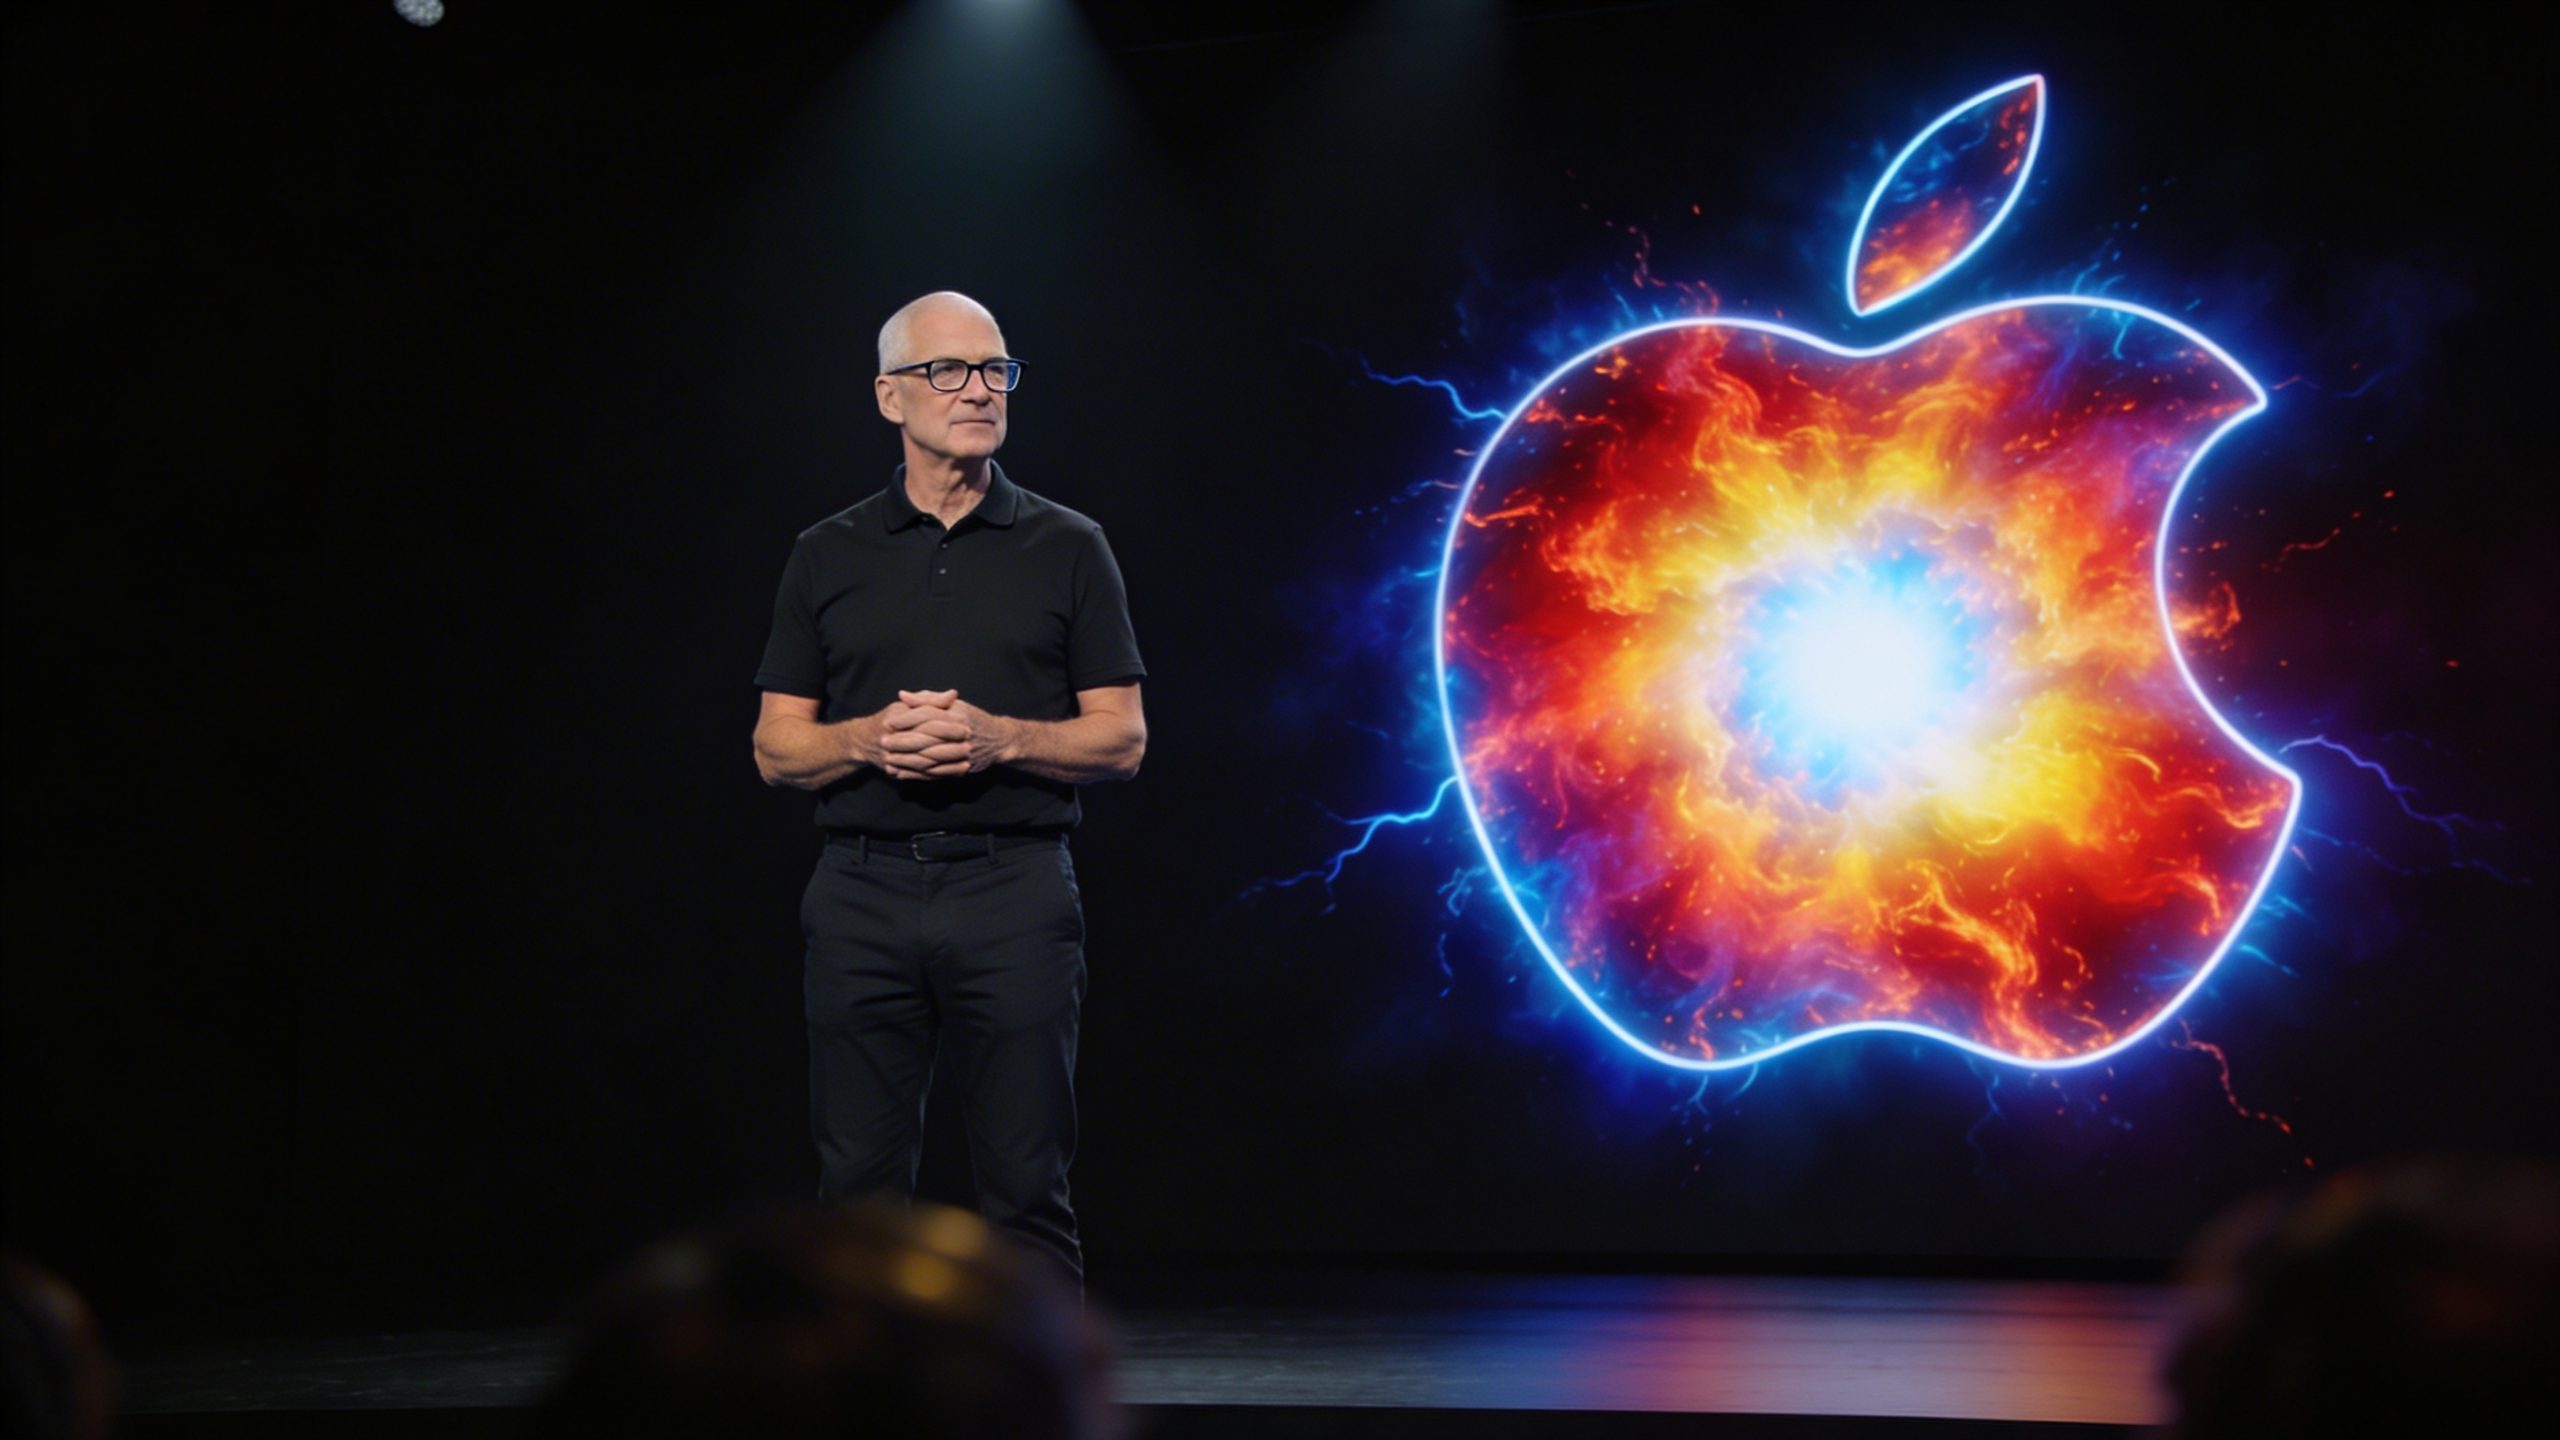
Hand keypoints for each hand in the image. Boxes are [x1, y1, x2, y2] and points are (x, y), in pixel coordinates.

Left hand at [881, 689, 1015, 778]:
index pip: (927, 715)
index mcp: (956, 714)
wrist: (999, 740)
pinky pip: (936, 773)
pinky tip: (902, 774)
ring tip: (888, 761)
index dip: (906, 719)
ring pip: (930, 758)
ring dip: (907, 761)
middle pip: (926, 737)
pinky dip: (917, 775)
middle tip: (883, 742)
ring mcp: (962, 752)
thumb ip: (927, 698)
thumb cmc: (971, 718)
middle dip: (902, 741)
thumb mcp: (953, 704)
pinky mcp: (962, 768)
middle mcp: (960, 733)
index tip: (888, 722)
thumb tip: (903, 695)